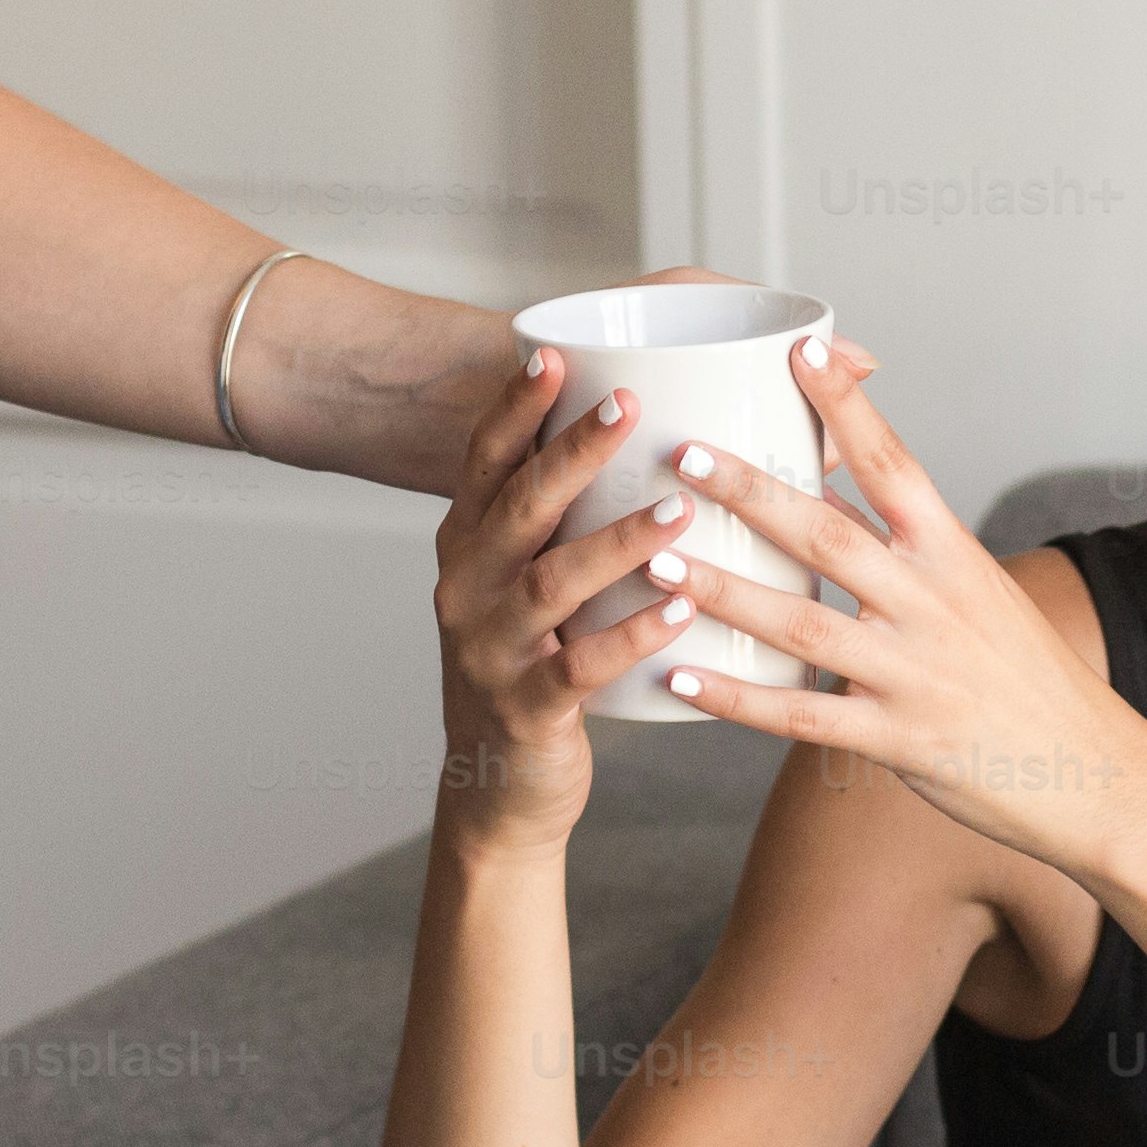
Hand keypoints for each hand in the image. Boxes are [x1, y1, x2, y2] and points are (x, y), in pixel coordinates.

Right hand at [428, 339, 707, 857]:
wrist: (501, 791)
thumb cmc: (541, 663)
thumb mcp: (540, 585)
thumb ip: (580, 521)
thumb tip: (678, 443)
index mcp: (469, 546)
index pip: (483, 462)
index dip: (515, 408)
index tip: (553, 354)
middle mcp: (467, 588)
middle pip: (516, 507)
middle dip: (570, 452)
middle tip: (629, 405)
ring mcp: (489, 651)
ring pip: (549, 584)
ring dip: (617, 542)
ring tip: (679, 510)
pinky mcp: (523, 710)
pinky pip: (578, 668)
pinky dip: (629, 637)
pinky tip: (678, 614)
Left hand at [648, 340, 1146, 872]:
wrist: (1092, 770)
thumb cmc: (1026, 675)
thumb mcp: (978, 590)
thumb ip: (905, 543)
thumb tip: (830, 484)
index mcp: (955, 555)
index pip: (896, 463)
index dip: (846, 408)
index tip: (800, 353)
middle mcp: (934, 605)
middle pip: (830, 536)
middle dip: (751, 493)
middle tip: (685, 456)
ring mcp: (913, 674)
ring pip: (804, 626)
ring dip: (726, 592)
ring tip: (660, 561)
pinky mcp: (897, 740)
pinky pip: (802, 718)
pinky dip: (738, 698)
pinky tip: (680, 676)